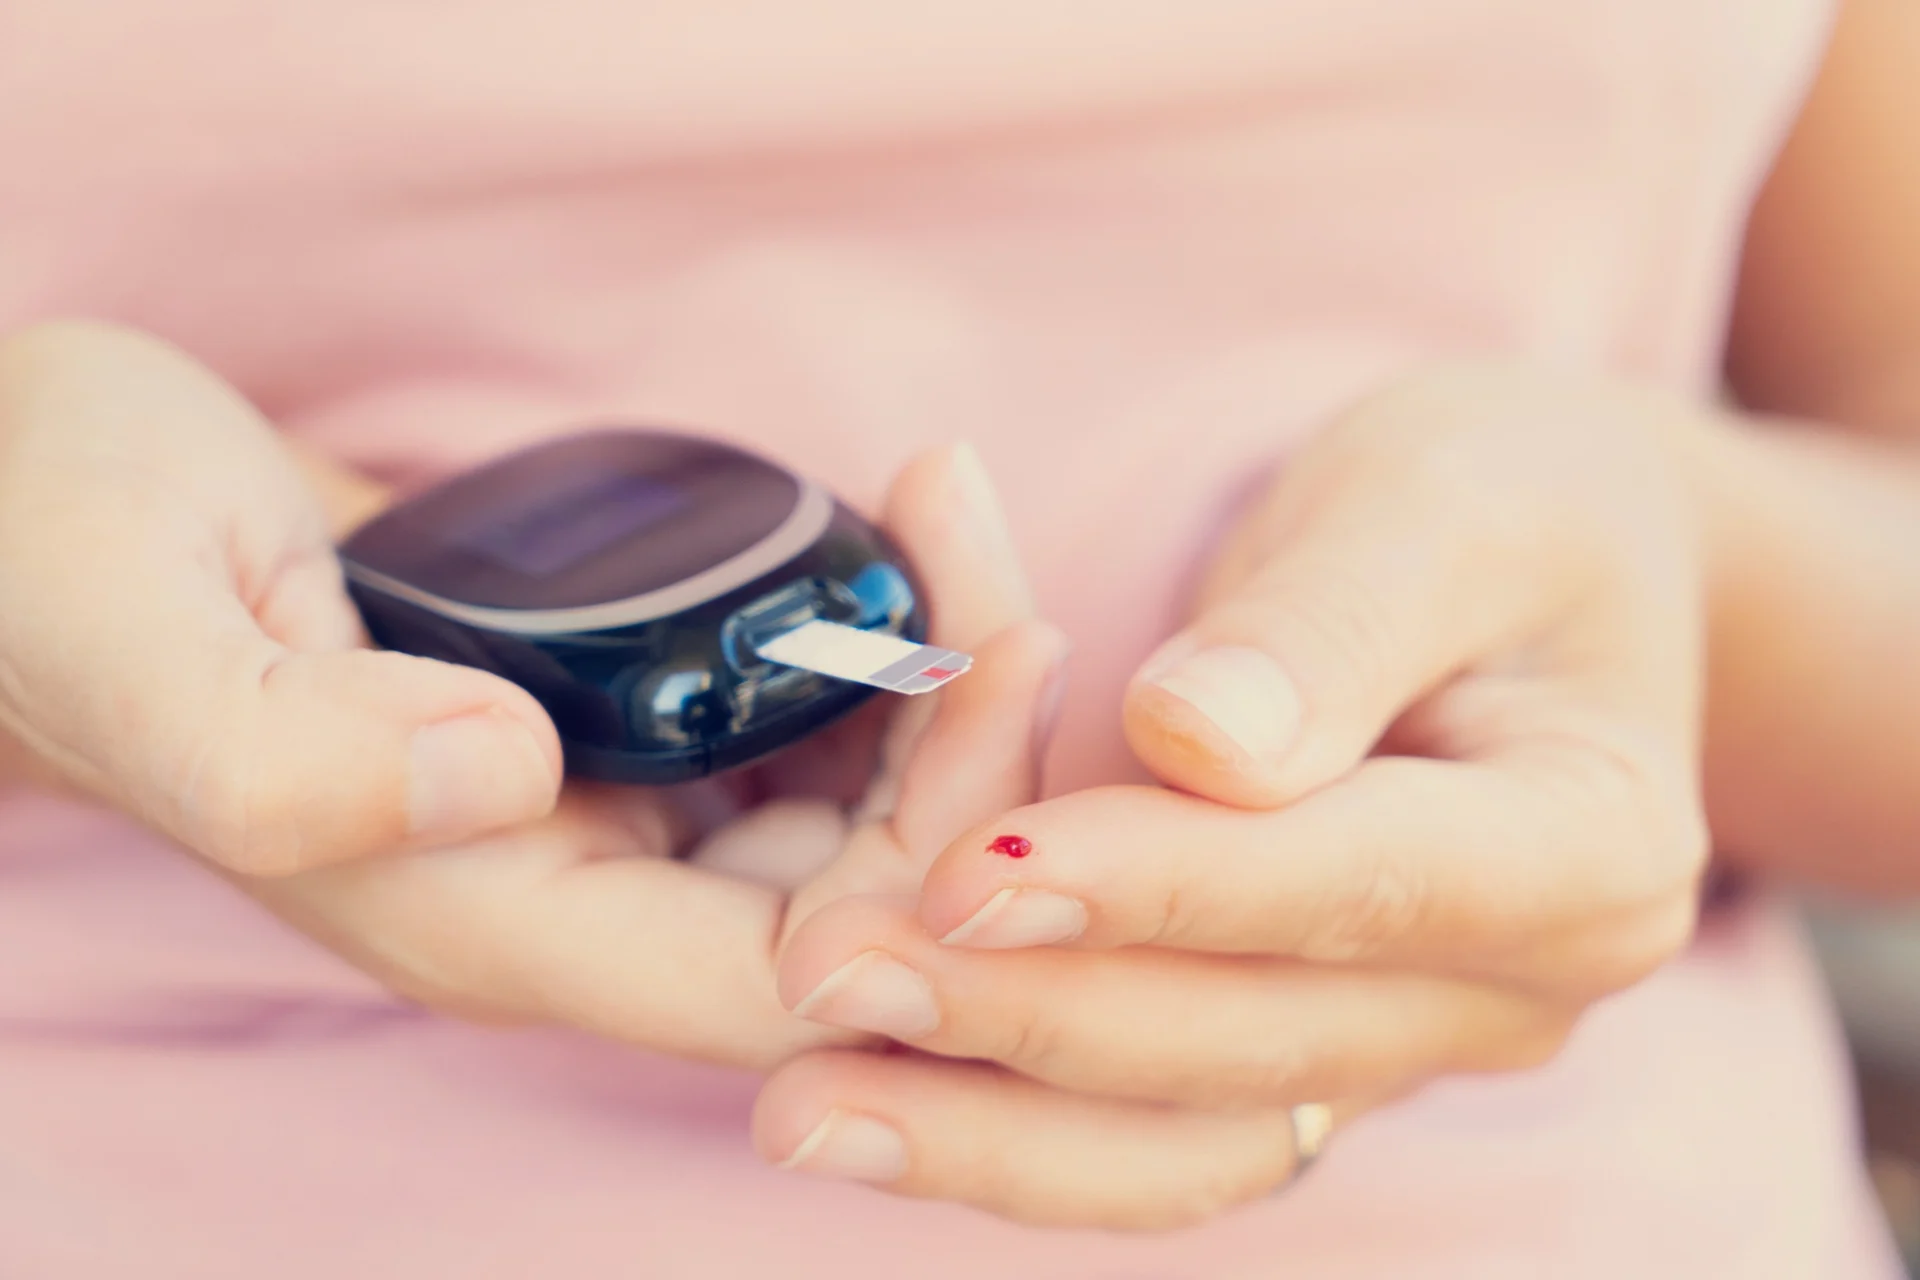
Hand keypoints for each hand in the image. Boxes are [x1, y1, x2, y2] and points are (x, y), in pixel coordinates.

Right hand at [0, 319, 1064, 1070]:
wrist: (40, 496)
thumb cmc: (54, 564)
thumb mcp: (134, 640)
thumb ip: (290, 755)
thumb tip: (510, 773)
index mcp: (483, 923)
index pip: (787, 983)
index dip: (930, 879)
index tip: (991, 670)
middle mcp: (566, 895)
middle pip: (857, 907)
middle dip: (968, 763)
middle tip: (1001, 578)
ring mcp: (596, 815)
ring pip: (846, 819)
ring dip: (938, 697)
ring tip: (954, 521)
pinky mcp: (612, 730)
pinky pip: (796, 735)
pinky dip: (871, 652)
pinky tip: (889, 541)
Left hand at [761, 364, 1711, 1227]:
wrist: (1538, 570)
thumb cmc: (1502, 505)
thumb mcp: (1439, 507)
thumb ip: (1330, 626)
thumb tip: (1197, 743)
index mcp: (1588, 850)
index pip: (1361, 883)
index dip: (1166, 884)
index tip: (976, 873)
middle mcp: (1509, 990)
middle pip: (1253, 1039)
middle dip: (1030, 1014)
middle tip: (826, 971)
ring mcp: (1402, 1040)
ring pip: (1188, 1138)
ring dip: (990, 1128)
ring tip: (801, 1107)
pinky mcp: (1298, 1049)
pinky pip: (1152, 1128)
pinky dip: (1008, 1132)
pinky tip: (863, 1110)